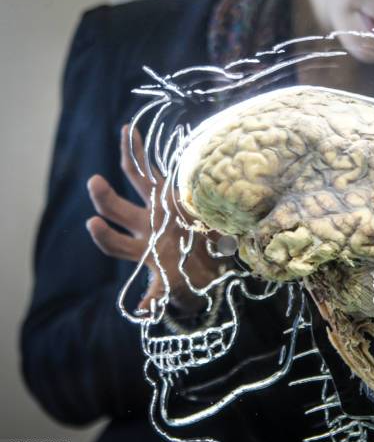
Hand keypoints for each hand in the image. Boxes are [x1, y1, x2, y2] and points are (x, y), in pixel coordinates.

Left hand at [86, 125, 221, 313]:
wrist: (213, 260)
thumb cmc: (193, 275)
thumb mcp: (175, 287)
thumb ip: (158, 296)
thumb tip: (143, 312)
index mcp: (143, 249)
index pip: (116, 243)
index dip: (104, 235)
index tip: (92, 224)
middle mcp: (143, 225)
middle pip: (117, 210)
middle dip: (104, 198)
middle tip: (94, 183)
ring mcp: (154, 206)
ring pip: (134, 182)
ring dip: (125, 161)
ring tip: (119, 136)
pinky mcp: (166, 192)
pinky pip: (149, 169)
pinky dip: (138, 152)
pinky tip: (129, 129)